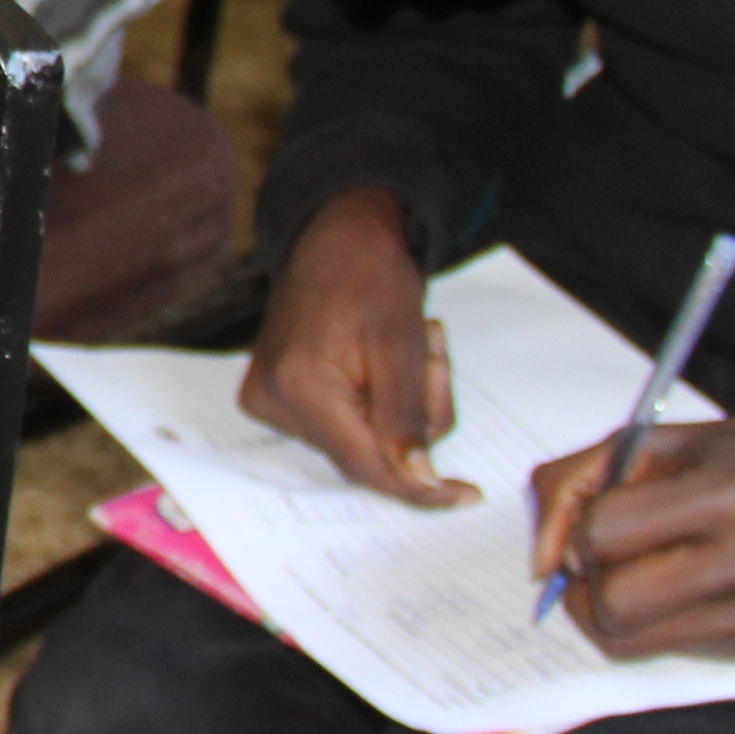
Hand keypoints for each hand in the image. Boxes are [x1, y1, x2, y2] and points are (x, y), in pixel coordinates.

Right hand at [242, 190, 469, 505]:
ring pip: (361, 442)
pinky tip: (380, 361)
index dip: (419, 486)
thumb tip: (418, 482)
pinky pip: (344, 427)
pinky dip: (377, 403)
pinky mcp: (276, 398)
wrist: (336, 237)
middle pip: (367, 454)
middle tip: (432, 356)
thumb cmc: (369, 274)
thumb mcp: (403, 344)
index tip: (465, 496)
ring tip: (410, 346)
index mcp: (299, 386)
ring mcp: (269, 401)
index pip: (365, 464)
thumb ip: (407, 418)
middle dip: (414, 419)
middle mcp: (273, 401)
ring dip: (401, 407)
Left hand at [529, 418, 734, 663]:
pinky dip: (648, 623)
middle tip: (602, 557)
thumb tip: (542, 560)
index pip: (604, 533)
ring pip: (628, 642)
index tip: (586, 522)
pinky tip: (674, 587)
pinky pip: (664, 651)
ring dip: (607, 609)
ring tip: (630, 571)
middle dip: (587, 582)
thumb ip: (584, 478)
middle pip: (613, 603)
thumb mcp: (667, 439)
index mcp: (726, 493)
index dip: (575, 531)